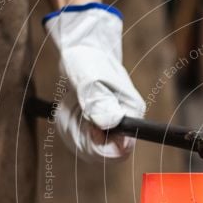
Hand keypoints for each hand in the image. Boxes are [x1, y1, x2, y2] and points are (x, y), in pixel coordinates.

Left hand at [44, 4, 145, 160]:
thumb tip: (108, 124)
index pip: (122, 148)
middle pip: (104, 151)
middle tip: (78, 112)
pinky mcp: (100, 123)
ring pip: (91, 146)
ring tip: (75, 105)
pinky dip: (72, 127)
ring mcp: (112, 123)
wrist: (82, 50)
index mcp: (131, 112)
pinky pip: (84, 138)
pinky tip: (72, 109)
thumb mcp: (90, 80)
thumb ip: (98, 103)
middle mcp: (125, 121)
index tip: (89, 127)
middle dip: (85, 137)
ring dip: (76, 130)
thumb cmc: (88, 60)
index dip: (102, 144)